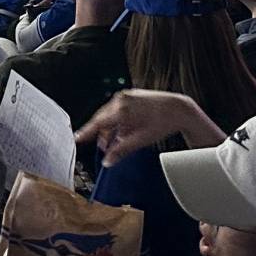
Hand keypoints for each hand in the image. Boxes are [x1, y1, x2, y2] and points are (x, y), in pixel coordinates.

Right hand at [75, 90, 217, 165]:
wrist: (178, 108)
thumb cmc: (162, 123)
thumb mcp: (140, 140)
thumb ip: (121, 150)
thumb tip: (107, 161)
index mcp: (121, 109)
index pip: (98, 123)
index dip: (86, 133)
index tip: (77, 139)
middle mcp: (120, 99)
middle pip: (102, 119)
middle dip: (101, 134)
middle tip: (104, 148)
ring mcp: (125, 95)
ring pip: (109, 114)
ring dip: (110, 128)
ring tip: (117, 141)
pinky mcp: (130, 95)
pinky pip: (117, 109)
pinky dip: (117, 120)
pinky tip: (123, 130)